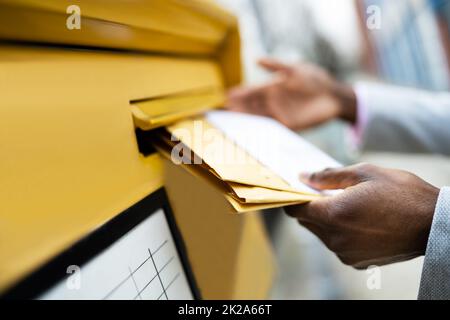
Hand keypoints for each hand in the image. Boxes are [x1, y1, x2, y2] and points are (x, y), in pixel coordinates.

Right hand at [226, 58, 356, 130]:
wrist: (333, 95)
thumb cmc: (314, 78)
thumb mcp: (294, 69)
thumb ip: (276, 66)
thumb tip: (257, 59)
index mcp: (272, 88)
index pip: (252, 92)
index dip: (241, 94)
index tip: (228, 94)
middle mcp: (273, 102)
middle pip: (252, 105)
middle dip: (239, 106)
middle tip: (226, 107)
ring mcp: (280, 114)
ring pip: (259, 116)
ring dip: (247, 116)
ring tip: (234, 115)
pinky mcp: (289, 125)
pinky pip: (272, 127)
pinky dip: (262, 128)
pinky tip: (252, 128)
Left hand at [285, 163, 439, 268]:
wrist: (433, 224)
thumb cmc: (402, 194)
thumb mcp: (364, 173)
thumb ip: (328, 176)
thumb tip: (304, 177)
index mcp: (333, 215)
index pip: (296, 209)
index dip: (293, 198)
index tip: (296, 189)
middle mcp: (335, 238)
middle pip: (307, 222)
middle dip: (311, 206)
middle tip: (326, 192)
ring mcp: (345, 253)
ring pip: (321, 233)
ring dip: (326, 219)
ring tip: (348, 205)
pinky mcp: (357, 262)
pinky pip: (336, 244)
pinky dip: (339, 232)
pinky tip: (358, 220)